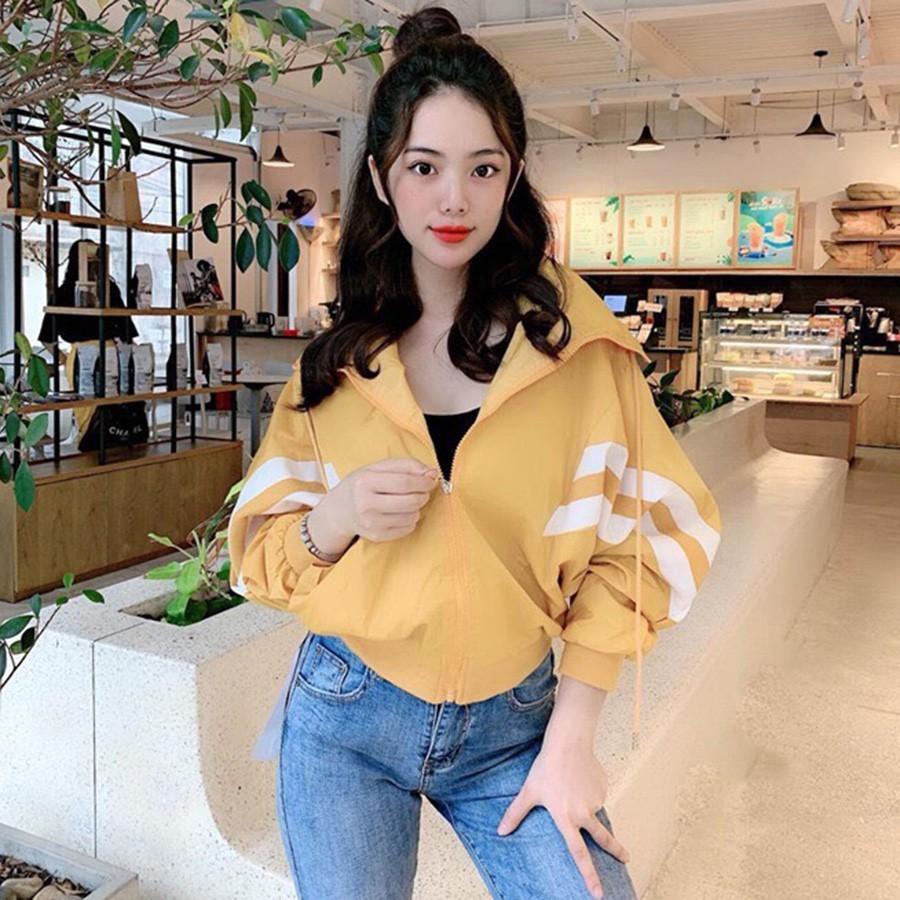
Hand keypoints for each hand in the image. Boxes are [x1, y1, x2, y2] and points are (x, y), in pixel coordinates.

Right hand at [313, 457, 440, 546]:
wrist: (339, 510)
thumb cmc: (361, 485)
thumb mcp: (377, 467)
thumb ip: (406, 466)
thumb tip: (432, 473)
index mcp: (365, 482)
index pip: (404, 482)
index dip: (423, 481)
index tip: (431, 479)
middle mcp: (366, 504)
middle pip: (410, 501)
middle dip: (423, 495)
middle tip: (423, 490)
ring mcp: (371, 523)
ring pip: (412, 516)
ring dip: (417, 507)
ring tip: (407, 501)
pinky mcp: (377, 536)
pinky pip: (407, 528)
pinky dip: (410, 519)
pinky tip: (400, 513)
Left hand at [495, 743, 629, 899]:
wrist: (568, 742)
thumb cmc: (546, 766)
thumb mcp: (529, 791)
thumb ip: (516, 813)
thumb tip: (500, 831)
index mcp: (565, 818)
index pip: (578, 854)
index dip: (588, 875)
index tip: (597, 893)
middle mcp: (584, 813)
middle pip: (603, 838)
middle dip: (617, 851)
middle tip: (626, 859)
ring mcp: (596, 801)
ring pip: (592, 808)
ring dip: (584, 800)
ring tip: (569, 781)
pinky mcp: (603, 788)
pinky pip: (596, 793)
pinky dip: (588, 788)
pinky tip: (578, 775)